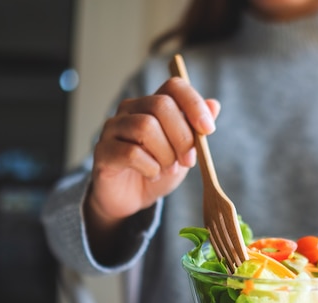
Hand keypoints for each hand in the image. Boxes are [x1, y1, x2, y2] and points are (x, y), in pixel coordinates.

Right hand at [84, 78, 219, 255]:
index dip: (193, 104)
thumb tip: (214, 104)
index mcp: (154, 105)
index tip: (208, 129)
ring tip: (168, 170)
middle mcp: (131, 109)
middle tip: (188, 161)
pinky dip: (150, 168)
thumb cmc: (159, 171)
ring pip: (145, 127)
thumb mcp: (184, 151)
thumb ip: (196, 130)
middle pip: (161, 105)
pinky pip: (131, 153)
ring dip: (166, 154)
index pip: (174, 87)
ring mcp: (114, 128)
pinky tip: (152, 175)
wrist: (133, 199)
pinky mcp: (103, 151)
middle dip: (183, 137)